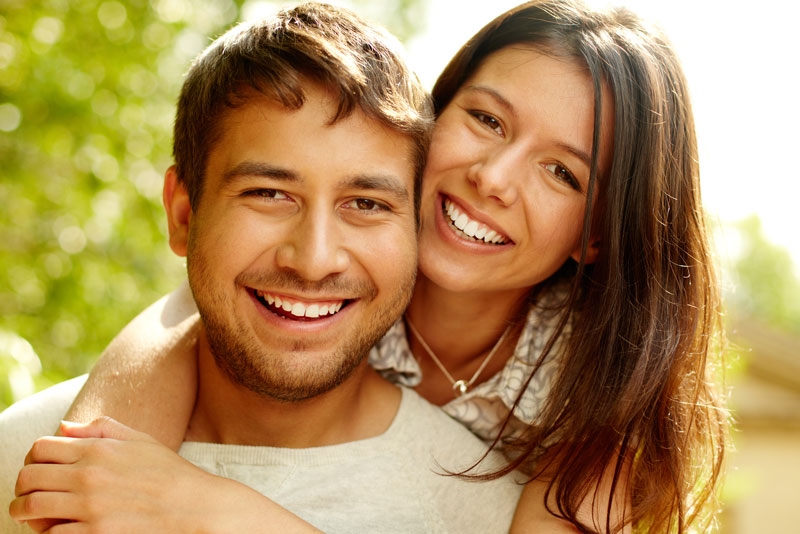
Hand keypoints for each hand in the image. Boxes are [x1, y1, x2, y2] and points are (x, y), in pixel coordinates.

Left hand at [10, 417, 252, 532]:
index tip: (39, 470)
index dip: (33, 458)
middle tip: (29, 495)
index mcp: (98, 450)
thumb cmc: (169, 474)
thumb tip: (63, 428)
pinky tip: (58, 530)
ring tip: (31, 517)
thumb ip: (101, 429)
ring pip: (30, 508)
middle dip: (22, 487)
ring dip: (24, 513)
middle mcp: (89, 476)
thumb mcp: (140, 440)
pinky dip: (47, 533)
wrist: (195, 507)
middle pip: (28, 477)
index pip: (41, 448)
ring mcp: (90, 507)